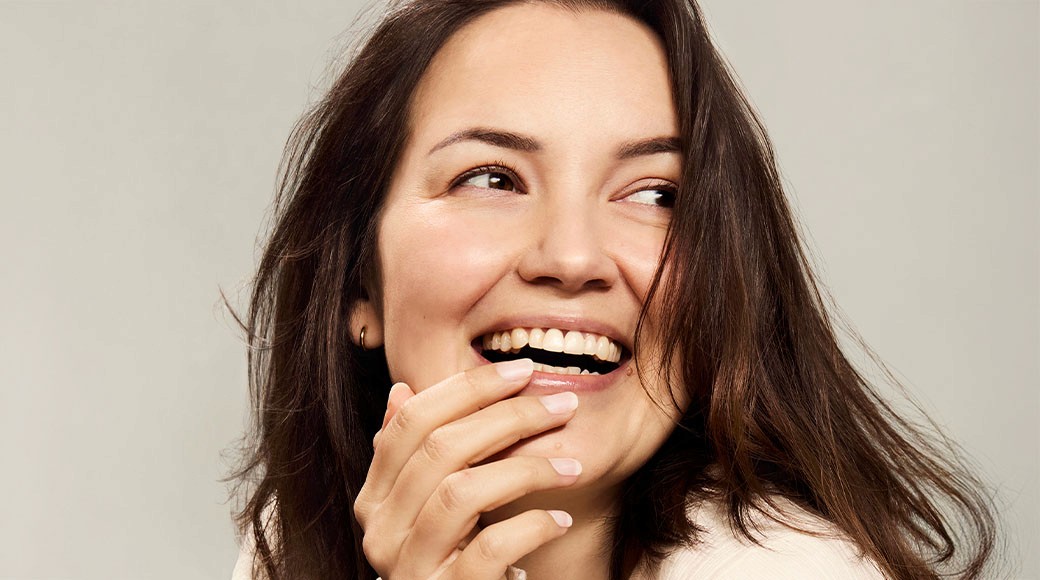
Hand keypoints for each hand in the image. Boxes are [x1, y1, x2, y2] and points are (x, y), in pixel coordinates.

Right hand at [354, 359, 580, 579]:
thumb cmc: (454, 561)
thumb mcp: (431, 505)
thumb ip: (415, 455)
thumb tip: (401, 389)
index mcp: (376, 498)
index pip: (411, 421)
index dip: (468, 388)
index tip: (522, 371)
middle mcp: (381, 530)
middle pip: (441, 448)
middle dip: (509, 416)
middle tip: (561, 405)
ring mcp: (409, 566)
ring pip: (462, 492)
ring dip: (528, 468)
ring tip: (572, 467)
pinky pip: (490, 548)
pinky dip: (531, 527)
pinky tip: (559, 520)